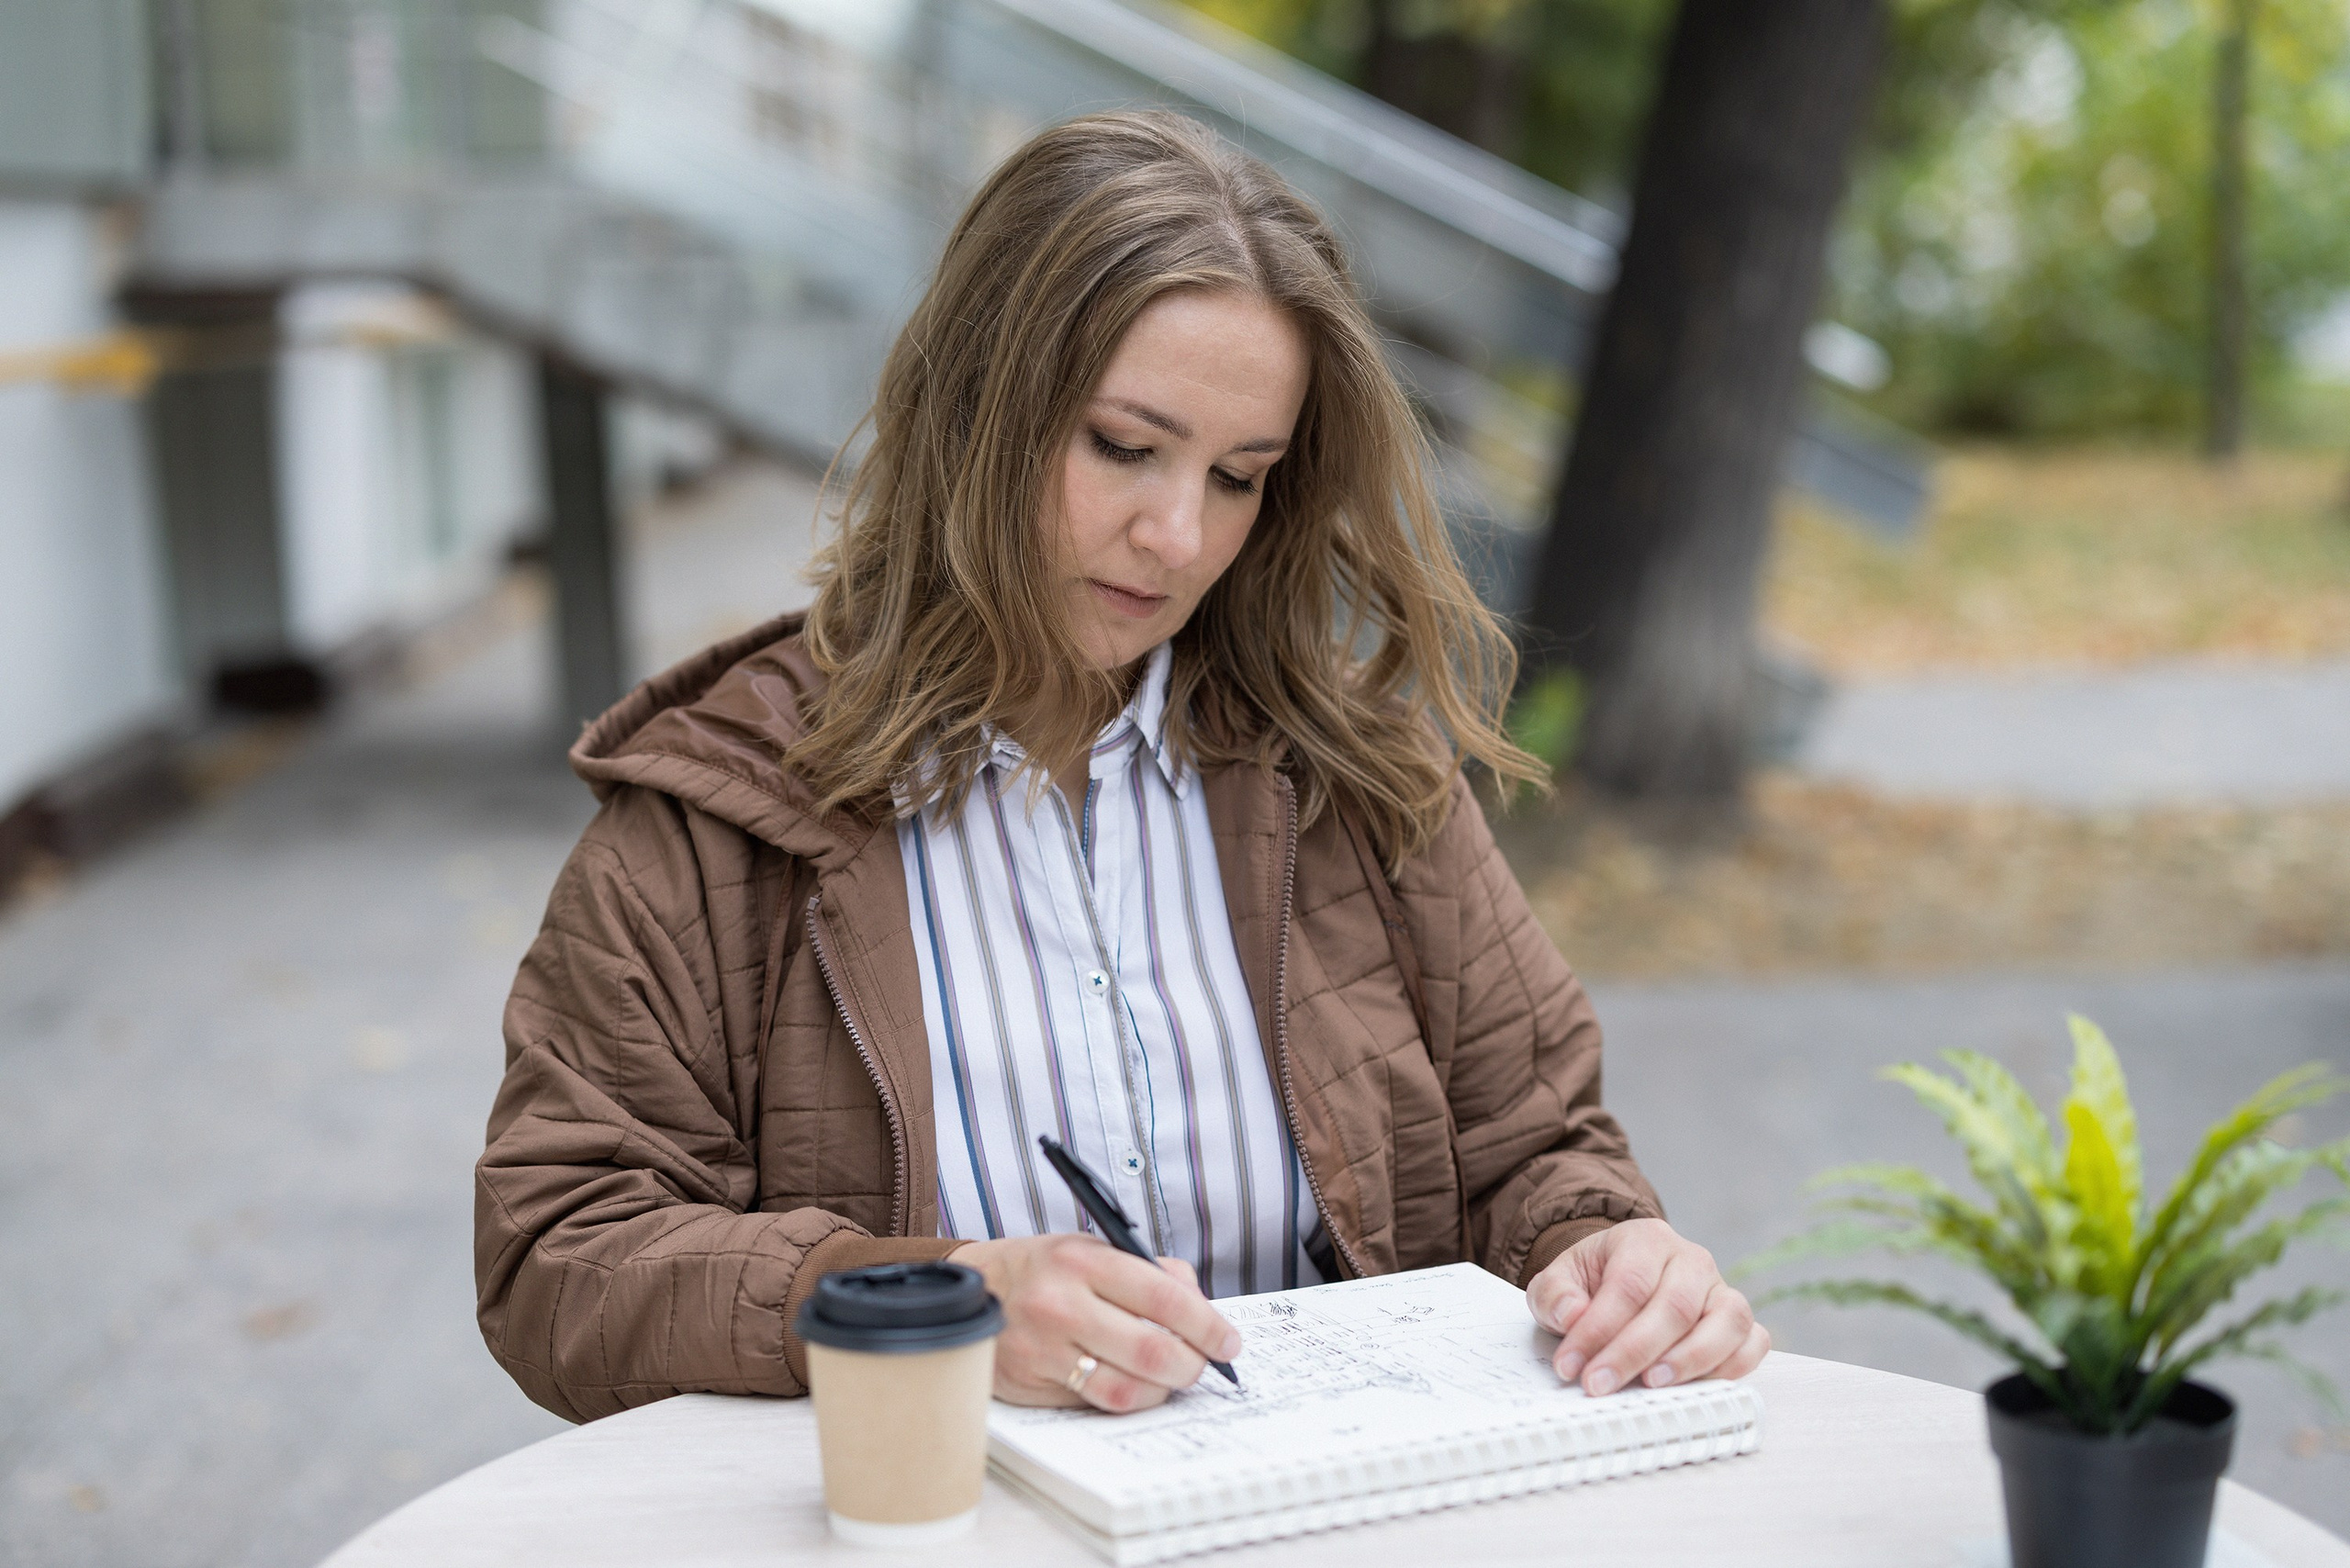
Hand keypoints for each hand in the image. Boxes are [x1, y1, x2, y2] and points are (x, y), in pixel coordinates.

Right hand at [951, 1234, 1241, 1412]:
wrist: (975, 1287)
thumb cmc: (1048, 1269)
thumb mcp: (1096, 1249)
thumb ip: (1154, 1273)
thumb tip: (1204, 1313)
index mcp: (1083, 1260)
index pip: (1164, 1297)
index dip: (1207, 1325)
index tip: (1228, 1341)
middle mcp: (1061, 1304)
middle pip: (1152, 1351)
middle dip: (1191, 1365)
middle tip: (1202, 1364)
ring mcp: (1043, 1349)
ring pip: (1127, 1389)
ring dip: (1162, 1389)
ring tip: (1169, 1376)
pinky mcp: (1032, 1384)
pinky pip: (1096, 1403)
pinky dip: (1128, 1398)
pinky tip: (1134, 1384)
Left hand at [1526, 1218, 1768, 1394]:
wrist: (1621, 1279)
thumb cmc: (1592, 1284)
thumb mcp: (1559, 1280)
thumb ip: (1555, 1294)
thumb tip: (1572, 1315)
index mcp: (1645, 1238)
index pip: (1629, 1284)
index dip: (1598, 1328)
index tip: (1571, 1366)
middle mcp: (1692, 1259)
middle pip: (1675, 1305)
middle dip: (1633, 1352)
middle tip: (1599, 1384)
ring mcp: (1722, 1289)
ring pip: (1727, 1320)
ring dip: (1690, 1360)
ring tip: (1651, 1385)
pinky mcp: (1740, 1320)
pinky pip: (1754, 1342)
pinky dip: (1734, 1366)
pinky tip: (1697, 1387)